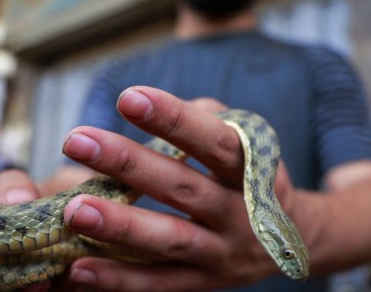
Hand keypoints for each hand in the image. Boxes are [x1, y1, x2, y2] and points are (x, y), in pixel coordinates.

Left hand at [61, 86, 296, 290]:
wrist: (295, 236)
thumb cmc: (252, 175)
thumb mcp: (248, 141)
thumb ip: (207, 118)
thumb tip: (159, 106)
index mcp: (253, 170)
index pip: (215, 141)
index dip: (174, 119)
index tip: (128, 97)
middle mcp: (240, 213)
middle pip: (182, 188)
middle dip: (128, 163)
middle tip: (77, 141)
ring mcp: (222, 252)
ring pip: (170, 240)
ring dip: (121, 225)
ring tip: (75, 209)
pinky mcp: (204, 283)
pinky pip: (160, 284)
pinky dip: (120, 279)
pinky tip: (80, 268)